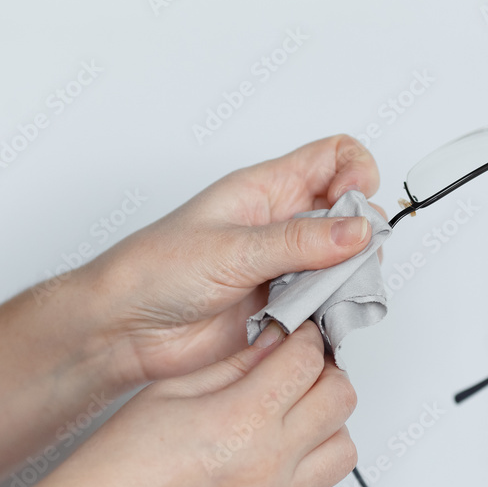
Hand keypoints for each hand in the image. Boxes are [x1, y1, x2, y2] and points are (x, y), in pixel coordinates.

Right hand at [29, 321, 356, 486]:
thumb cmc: (114, 470)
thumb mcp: (169, 392)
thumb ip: (232, 367)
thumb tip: (272, 348)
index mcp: (242, 417)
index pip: (309, 360)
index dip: (307, 340)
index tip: (298, 339)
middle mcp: (268, 463)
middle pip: (341, 400)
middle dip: (326, 375)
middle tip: (301, 373)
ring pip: (343, 453)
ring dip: (325, 429)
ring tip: (294, 422)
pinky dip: (309, 484)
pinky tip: (281, 472)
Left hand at [79, 134, 382, 385]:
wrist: (126, 329)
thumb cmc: (156, 270)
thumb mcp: (231, 248)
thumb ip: (298, 242)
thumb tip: (358, 229)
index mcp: (265, 189)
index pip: (333, 157)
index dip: (357, 170)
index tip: (358, 200)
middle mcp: (280, 225)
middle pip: (349, 213)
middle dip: (360, 233)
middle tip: (346, 258)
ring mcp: (284, 267)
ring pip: (343, 262)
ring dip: (348, 278)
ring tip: (326, 294)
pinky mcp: (283, 307)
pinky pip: (327, 303)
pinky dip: (332, 311)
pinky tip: (315, 319)